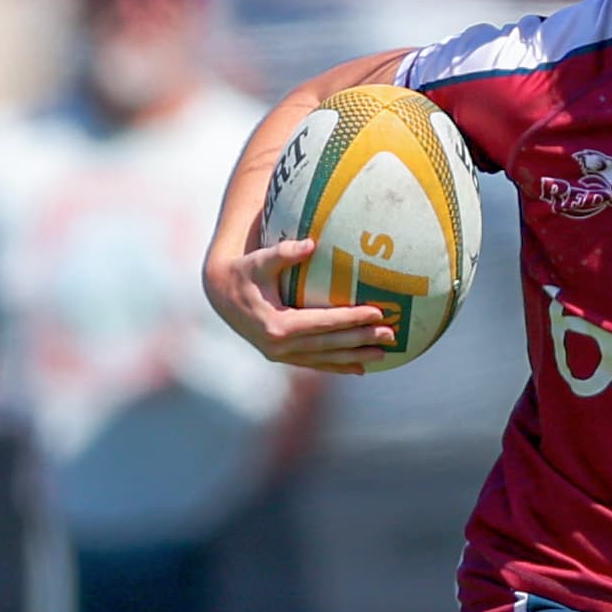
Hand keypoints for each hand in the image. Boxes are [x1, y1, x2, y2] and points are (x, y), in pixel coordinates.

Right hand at [205, 219, 394, 374]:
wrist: (220, 295)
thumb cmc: (243, 272)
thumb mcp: (259, 261)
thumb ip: (283, 253)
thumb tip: (310, 244)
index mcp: (276, 325)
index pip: (323, 323)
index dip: (352, 318)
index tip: (378, 313)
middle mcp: (279, 347)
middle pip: (329, 345)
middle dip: (361, 340)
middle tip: (391, 336)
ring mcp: (280, 355)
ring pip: (324, 358)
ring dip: (354, 357)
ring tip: (383, 354)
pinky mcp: (281, 356)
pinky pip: (314, 363)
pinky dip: (336, 365)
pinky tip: (359, 367)